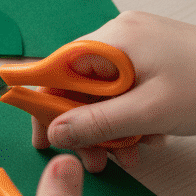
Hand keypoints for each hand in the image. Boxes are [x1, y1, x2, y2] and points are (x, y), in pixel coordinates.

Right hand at [32, 11, 195, 172]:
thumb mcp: (149, 113)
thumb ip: (96, 123)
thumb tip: (56, 132)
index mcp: (114, 38)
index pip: (56, 69)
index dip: (44, 104)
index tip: (42, 136)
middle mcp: (120, 35)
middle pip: (79, 84)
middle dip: (85, 125)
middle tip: (94, 159)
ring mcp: (138, 45)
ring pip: (102, 91)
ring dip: (110, 127)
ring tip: (128, 154)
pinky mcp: (153, 58)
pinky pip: (124, 89)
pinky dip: (129, 116)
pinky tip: (147, 137)